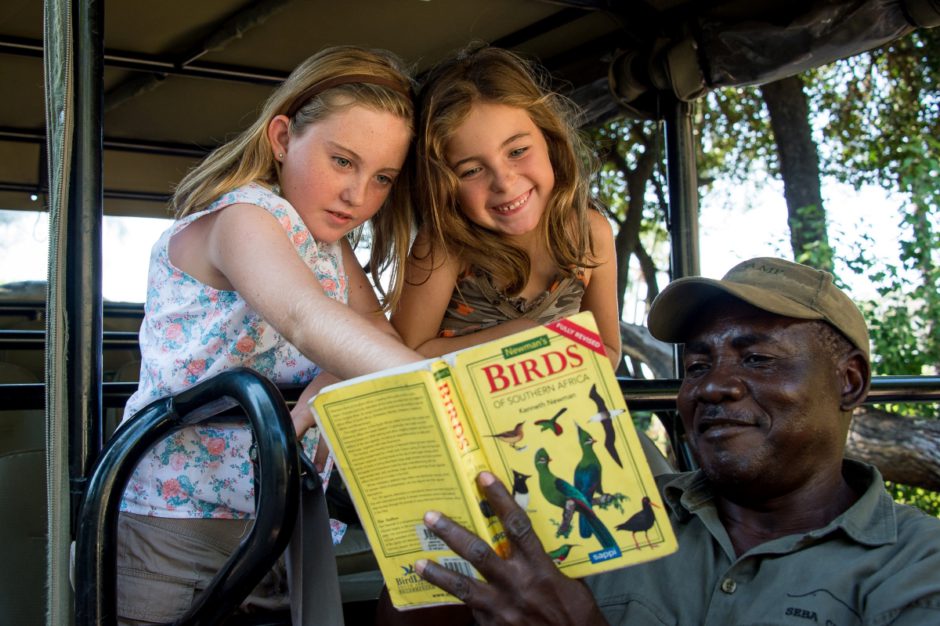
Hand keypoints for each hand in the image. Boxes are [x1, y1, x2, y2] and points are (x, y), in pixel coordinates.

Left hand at [416, 472, 607, 625]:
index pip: (517, 526)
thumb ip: (549, 564)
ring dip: (438, 573)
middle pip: (479, 553)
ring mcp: (503, 608)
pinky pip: (471, 610)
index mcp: (541, 569)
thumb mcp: (572, 585)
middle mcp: (518, 585)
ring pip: (464, 586)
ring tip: (418, 562)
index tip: (484, 478)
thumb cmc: (577, 617)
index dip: (500, 499)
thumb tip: (534, 544)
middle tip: (430, 517)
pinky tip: (444, 594)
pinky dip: (459, 601)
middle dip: (452, 533)